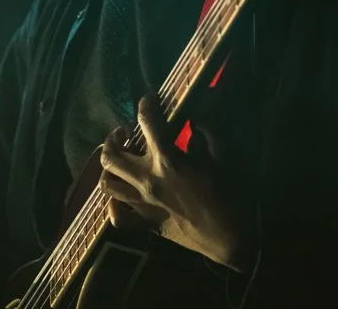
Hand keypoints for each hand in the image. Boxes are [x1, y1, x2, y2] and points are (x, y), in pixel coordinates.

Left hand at [98, 95, 256, 271]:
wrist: (230, 237)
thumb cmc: (230, 193)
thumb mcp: (223, 155)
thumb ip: (207, 131)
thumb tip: (196, 117)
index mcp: (169, 160)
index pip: (147, 122)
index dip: (146, 104)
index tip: (149, 98)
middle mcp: (148, 180)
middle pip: (112, 155)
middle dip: (113, 138)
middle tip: (124, 132)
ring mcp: (143, 204)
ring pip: (107, 184)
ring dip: (109, 168)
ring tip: (120, 159)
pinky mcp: (145, 225)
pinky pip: (117, 217)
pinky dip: (114, 204)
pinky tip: (122, 194)